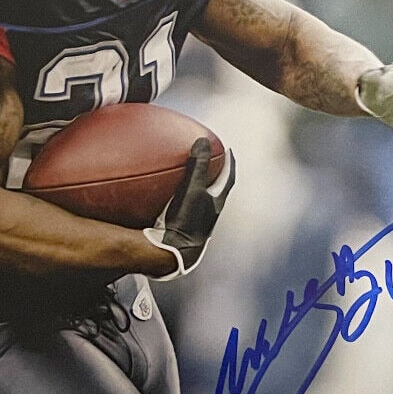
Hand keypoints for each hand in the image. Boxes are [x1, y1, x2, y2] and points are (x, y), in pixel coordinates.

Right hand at [143, 138, 235, 280]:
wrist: (172, 253)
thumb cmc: (185, 221)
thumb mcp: (192, 189)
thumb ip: (198, 165)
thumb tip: (202, 140)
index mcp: (216, 204)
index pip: (228, 179)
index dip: (230, 164)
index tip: (229, 151)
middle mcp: (210, 215)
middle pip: (217, 191)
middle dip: (215, 176)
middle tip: (210, 162)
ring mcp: (196, 225)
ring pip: (201, 202)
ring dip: (197, 189)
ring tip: (188, 177)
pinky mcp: (182, 232)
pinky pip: (183, 210)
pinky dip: (178, 201)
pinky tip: (162, 199)